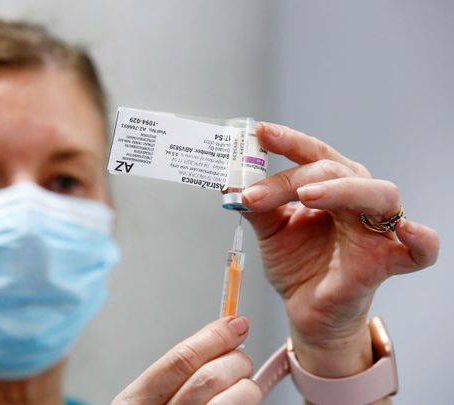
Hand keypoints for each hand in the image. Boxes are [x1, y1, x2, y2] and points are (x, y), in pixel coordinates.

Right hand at [112, 317, 261, 404]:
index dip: (213, 337)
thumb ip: (176, 376)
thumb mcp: (147, 403)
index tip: (236, 324)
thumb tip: (222, 339)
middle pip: (211, 377)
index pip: (180, 361)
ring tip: (241, 389)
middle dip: (235, 360)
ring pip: (236, 399)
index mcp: (135, 404)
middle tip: (239, 361)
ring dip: (248, 388)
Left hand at [243, 122, 439, 376]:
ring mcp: (375, 229)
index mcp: (330, 187)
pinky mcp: (387, 262)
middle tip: (257, 194)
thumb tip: (232, 185)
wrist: (307, 309)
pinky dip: (420, 238)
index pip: (313, 155)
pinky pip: (420, 250)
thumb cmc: (298, 265)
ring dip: (342, 190)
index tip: (259, 132)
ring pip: (378, 194)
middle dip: (294, 177)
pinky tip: (406, 230)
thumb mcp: (271, 231)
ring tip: (306, 197)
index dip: (288, 141)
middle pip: (337, 171)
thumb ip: (257, 207)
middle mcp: (356, 200)